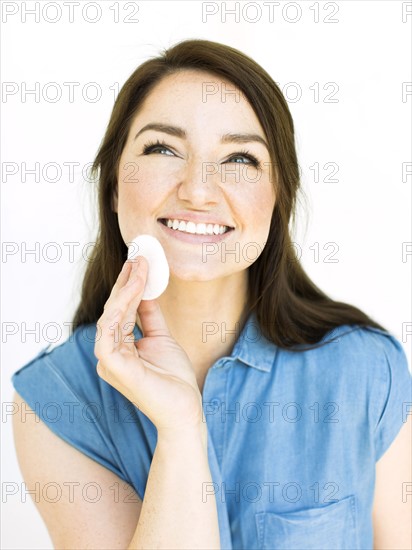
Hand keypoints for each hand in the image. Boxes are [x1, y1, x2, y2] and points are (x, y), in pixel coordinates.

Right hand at [94, 257, 204, 432]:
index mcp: (119, 348)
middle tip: (138, 257)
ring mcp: (109, 361)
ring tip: (139, 268)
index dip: (128, 286)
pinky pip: (109, 333)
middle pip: (113, 310)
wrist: (185, 409)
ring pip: (110, 317)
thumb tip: (146, 290)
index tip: (138, 262)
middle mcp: (109, 353)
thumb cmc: (173, 379)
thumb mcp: (161, 338)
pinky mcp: (114, 367)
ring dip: (125, 290)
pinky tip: (133, 289)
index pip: (120, 311)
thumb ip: (150, 316)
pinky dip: (119, 309)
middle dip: (126, 282)